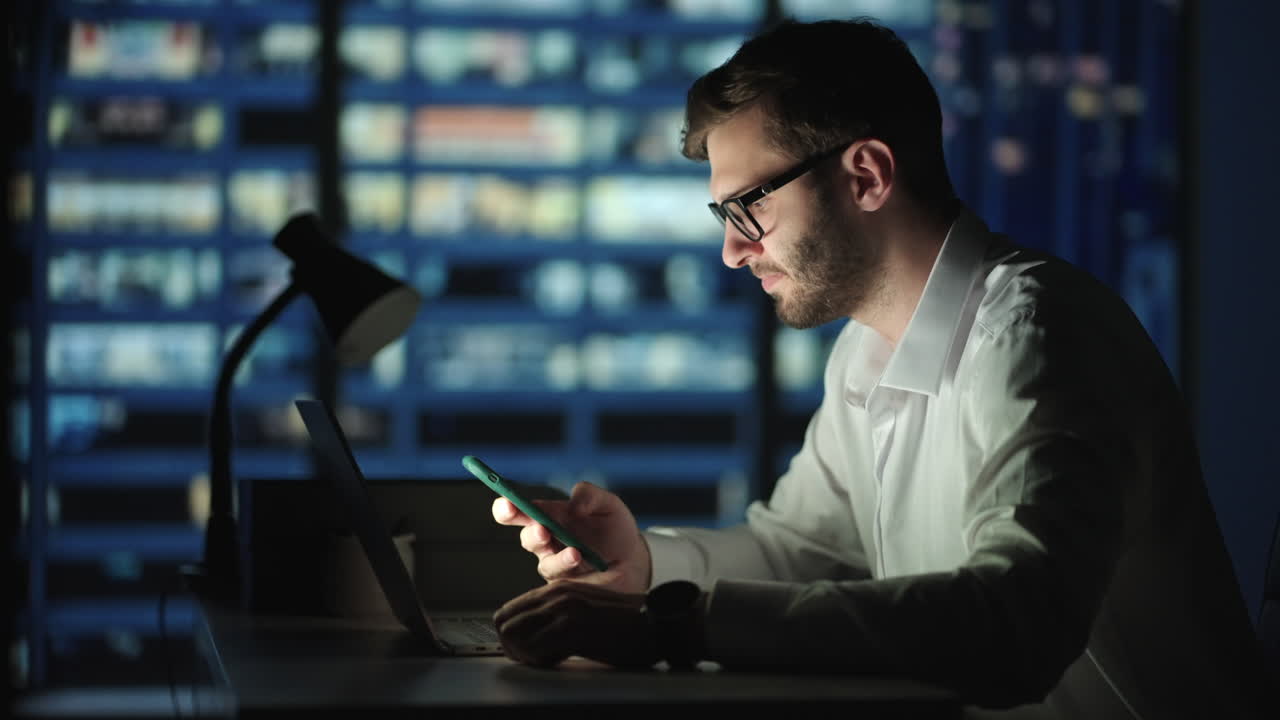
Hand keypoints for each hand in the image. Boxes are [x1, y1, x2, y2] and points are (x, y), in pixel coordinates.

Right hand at [492, 482, 650, 593]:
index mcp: (549, 516)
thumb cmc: (615, 529)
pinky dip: (567, 565)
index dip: (507, 507)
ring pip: (544, 559)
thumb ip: (589, 495)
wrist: (633, 561)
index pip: (518, 510)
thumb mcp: (607, 504)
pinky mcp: (565, 582)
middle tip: (541, 528)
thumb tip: (573, 503)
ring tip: (574, 549)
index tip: (507, 503)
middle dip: (531, 531)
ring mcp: (554, 563)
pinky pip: (560, 576)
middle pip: (526, 536)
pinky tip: (578, 557)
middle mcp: (547, 540)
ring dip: (557, 554)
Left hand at [493, 579, 657, 668]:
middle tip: (531, 661)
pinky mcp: (574, 626)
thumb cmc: (625, 625)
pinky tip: (558, 662)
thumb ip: (556, 616)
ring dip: (525, 655)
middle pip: (504, 623)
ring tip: (546, 661)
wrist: (656, 625)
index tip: (525, 652)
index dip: (511, 637)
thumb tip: (528, 637)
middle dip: (512, 648)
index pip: (507, 612)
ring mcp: (564, 608)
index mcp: (556, 588)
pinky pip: (535, 649)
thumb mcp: (584, 611)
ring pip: (515, 636)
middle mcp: (556, 594)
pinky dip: (540, 661)